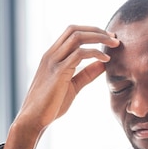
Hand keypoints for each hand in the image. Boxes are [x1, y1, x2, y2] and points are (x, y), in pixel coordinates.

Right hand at [3, 25, 119, 148]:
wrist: (33, 119)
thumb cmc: (51, 105)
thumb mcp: (72, 86)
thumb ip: (86, 74)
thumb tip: (103, 64)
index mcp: (52, 56)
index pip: (71, 32)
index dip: (91, 31)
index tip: (108, 38)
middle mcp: (51, 55)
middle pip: (74, 30)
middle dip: (97, 30)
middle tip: (114, 38)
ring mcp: (53, 62)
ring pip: (77, 37)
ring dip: (98, 38)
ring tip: (114, 45)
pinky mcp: (58, 72)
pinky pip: (79, 54)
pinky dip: (95, 53)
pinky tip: (106, 59)